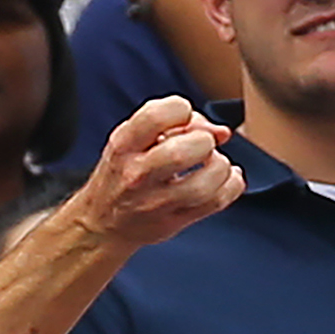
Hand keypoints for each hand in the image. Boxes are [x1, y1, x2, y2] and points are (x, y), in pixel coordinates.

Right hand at [74, 97, 243, 251]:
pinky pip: (217, 202)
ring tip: (212, 163)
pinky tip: (224, 179)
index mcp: (124, 145)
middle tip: (200, 145)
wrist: (103, 223)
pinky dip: (231, 185)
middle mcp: (138, 174)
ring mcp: (157, 202)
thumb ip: (172, 124)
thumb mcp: (132, 139)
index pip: (159, 114)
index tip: (182, 120)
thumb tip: (221, 131)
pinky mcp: (175, 221)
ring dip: (220, 166)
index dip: (182, 110)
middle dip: (203, 141)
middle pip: (185, 151)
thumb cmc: (122, 174)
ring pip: (207, 181)